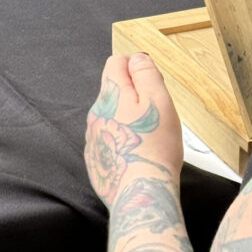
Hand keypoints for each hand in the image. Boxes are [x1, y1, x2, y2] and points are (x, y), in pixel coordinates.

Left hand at [85, 53, 182, 209]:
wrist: (141, 194)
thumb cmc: (154, 148)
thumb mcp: (158, 101)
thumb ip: (146, 73)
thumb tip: (136, 57)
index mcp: (110, 94)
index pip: (115, 62)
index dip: (136, 64)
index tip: (152, 80)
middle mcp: (96, 112)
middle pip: (114, 89)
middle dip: (134, 93)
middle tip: (157, 111)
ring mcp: (93, 136)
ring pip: (112, 114)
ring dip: (128, 116)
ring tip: (150, 135)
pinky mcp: (97, 157)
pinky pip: (109, 138)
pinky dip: (123, 138)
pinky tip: (138, 151)